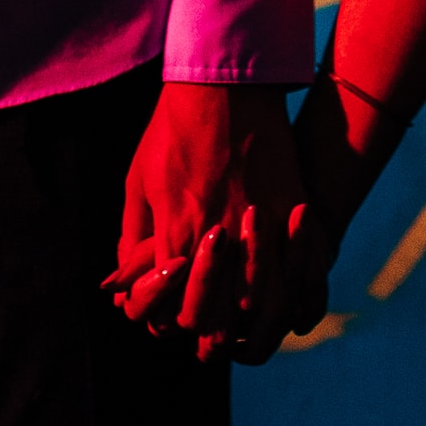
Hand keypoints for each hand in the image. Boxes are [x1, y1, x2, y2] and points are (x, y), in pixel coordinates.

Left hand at [106, 82, 309, 360]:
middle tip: (221, 342)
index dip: (178, 327)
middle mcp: (220, 238)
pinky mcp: (292, 208)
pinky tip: (296, 306)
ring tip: (256, 331)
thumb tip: (121, 283)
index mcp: (177, 234)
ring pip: (268, 305)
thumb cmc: (172, 130)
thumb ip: (133, 240)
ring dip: (262, 326)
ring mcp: (261, 225)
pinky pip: (304, 270)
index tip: (180, 324)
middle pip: (225, 320)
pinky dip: (302, 296)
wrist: (223, 83)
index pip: (179, 313)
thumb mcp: (139, 184)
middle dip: (220, 339)